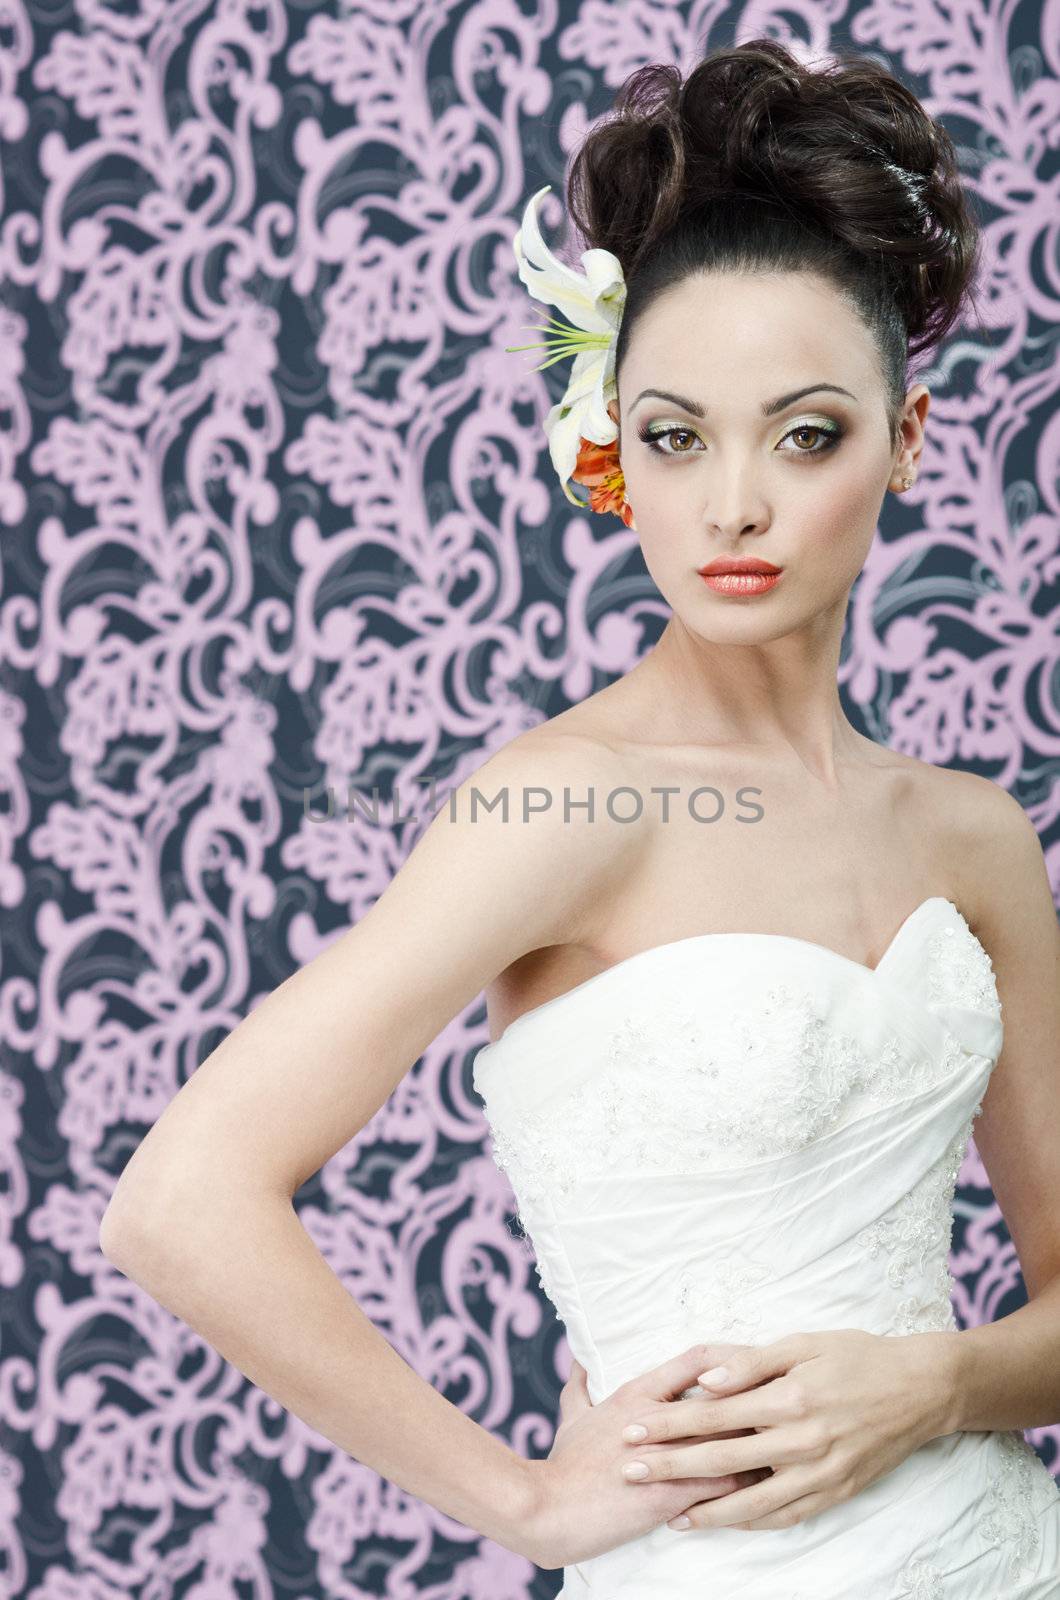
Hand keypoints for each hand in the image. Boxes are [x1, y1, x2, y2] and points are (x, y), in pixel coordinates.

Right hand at [520, 1342, 769, 1569]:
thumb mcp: (573, 1414)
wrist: (548, 1506)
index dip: (731, 1357)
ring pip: (733, 1439)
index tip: (757, 1360)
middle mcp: (660, 1418)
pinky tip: (773, 1488)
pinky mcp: (672, 1494)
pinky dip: (750, 1485)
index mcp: (639, 1393)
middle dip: (762, 1395)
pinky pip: (724, 1486)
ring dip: (764, 1442)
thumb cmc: (562, 1462)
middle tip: (793, 1396)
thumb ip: (581, 1385)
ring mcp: (668, 1456)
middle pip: (726, 1395)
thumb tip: (582, 1360)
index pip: (697, 1359)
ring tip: (794, 1442)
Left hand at [615, 1328, 954, 1531]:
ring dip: (706, 1509)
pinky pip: (787, 1516)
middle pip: (722, 1460)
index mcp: (789, 1398)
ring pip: (752, 1502)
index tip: (633, 1429)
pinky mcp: (837, 1492)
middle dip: (670, 1467)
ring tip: (669, 1515)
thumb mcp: (803, 1344)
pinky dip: (752, 1523)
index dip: (669, 1424)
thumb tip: (707, 1379)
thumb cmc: (856, 1356)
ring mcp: (820, 1473)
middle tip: (629, 1472)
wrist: (920, 1389)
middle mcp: (802, 1441)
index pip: (714, 1416)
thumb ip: (751, 1363)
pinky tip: (723, 1521)